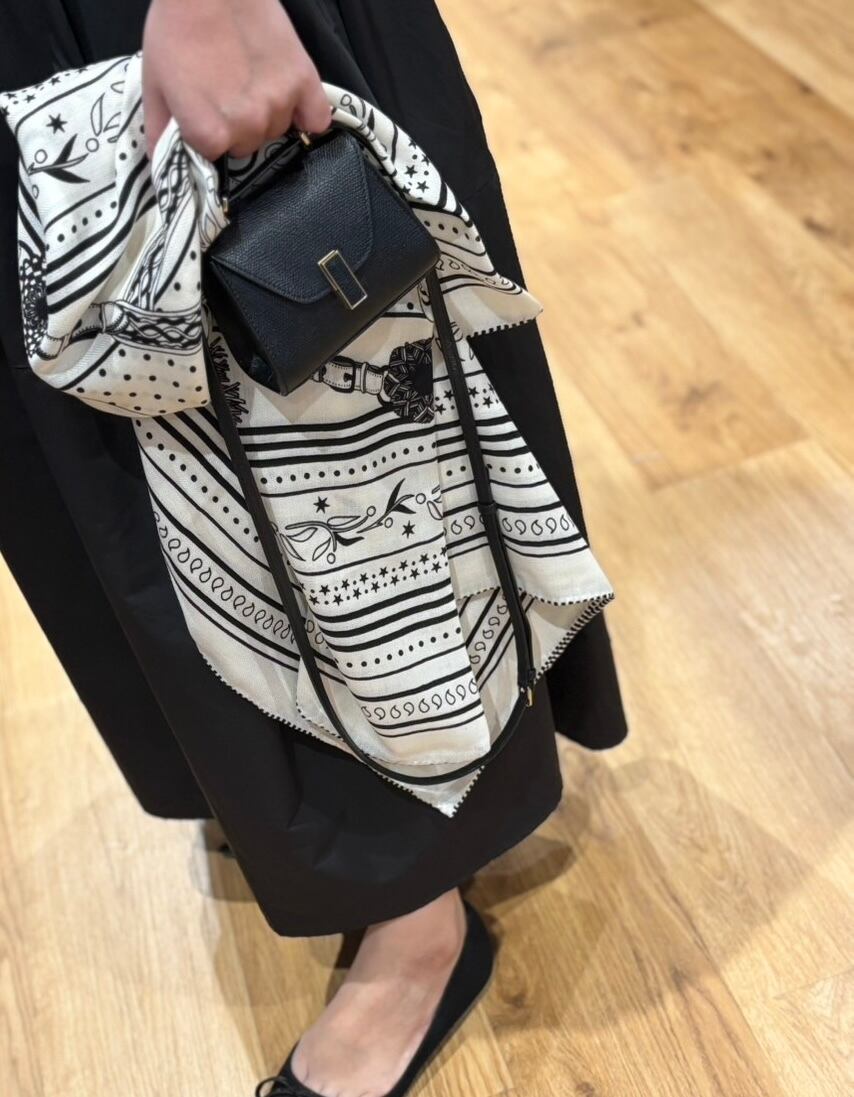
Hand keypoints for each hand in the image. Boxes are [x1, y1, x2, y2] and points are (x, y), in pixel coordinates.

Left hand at [142, 0, 330, 159]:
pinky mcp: (304, 83)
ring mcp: (279, 106)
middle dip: (236, 126)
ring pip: (275, 130)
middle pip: (247, 146)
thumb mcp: (154, 85)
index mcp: (210, 134)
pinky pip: (316, 121)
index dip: (207, 134)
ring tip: (250, 79)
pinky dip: (306, 116)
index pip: (214, 156)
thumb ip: (160, 135)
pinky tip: (290, 99)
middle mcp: (248, 127)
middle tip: (225, 89)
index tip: (203, 110)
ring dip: (265, 114)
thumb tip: (164, 175)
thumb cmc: (178, 28)